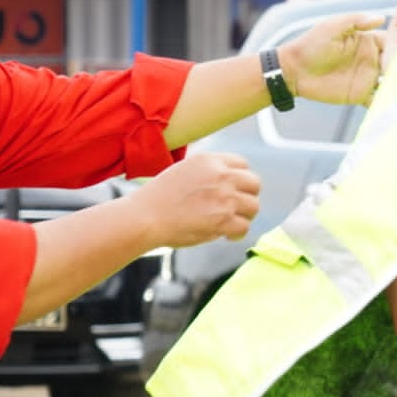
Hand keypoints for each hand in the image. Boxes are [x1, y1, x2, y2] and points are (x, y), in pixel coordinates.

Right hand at [132, 152, 261, 246]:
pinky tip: (227, 235)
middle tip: (236, 207)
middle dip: (247, 196)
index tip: (233, 190)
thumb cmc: (158, 197)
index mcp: (210, 160)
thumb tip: (231, 180)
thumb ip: (208, 172)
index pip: (242, 164)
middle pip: (254, 183)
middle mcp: (221, 175)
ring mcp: (224, 198)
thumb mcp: (184, 170)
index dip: (239, 179)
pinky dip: (238, 233)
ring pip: (254, 206)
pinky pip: (244, 227)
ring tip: (231, 222)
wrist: (143, 217)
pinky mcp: (223, 220)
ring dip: (245, 216)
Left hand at [279, 11, 386, 105]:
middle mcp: (373, 60)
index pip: (395, 41)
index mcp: (369, 42)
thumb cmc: (311, 44)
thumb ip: (356, 21)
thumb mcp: (332, 27)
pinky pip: (380, 100)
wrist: (293, 71)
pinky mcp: (361, 95)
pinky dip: (390, 103)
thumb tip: (382, 17)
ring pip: (394, 82)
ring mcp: (368, 78)